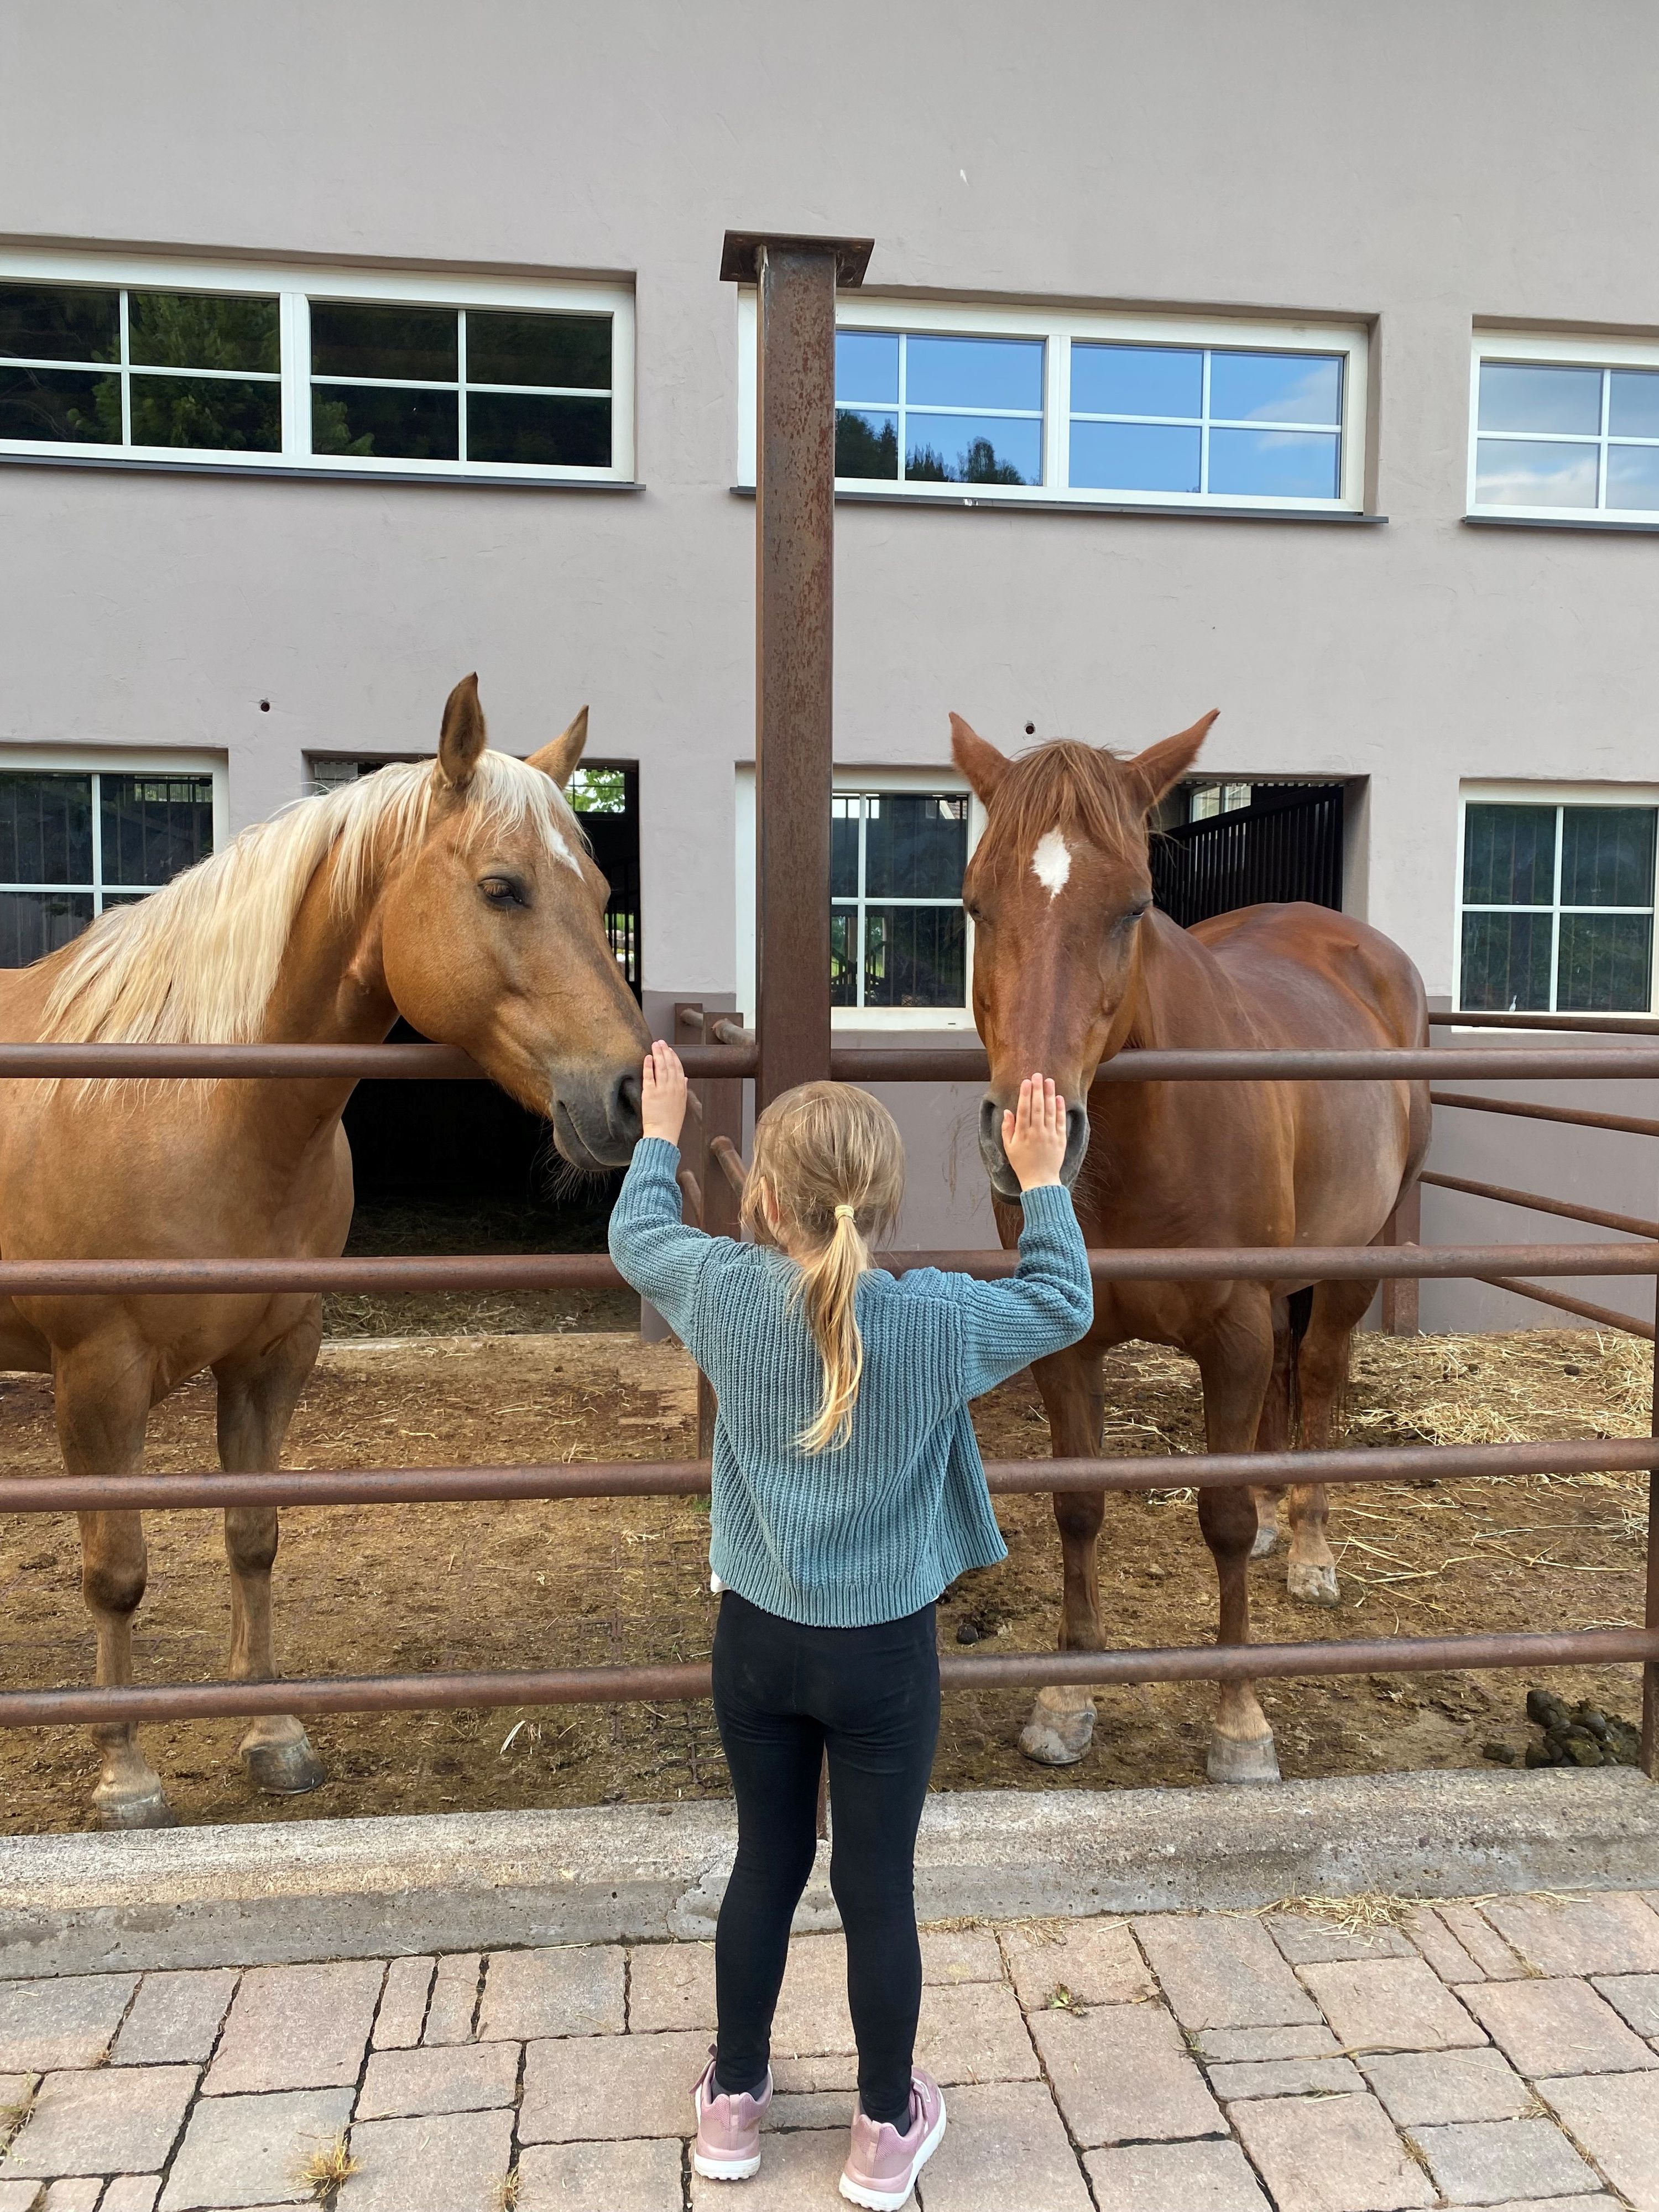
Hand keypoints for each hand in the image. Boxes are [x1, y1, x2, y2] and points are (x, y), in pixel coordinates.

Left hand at [640, 1041, 688, 1144]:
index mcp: (681, 1089)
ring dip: (658, 1054)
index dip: (674, 1057)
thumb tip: (686, 1078)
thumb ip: (684, 1089)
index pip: (679, 1068)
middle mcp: (673, 1087)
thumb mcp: (682, 1104)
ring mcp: (662, 1089)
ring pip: (661, 1067)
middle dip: (666, 1051)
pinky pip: (649, 1076)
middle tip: (661, 1042)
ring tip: (655, 1045)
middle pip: (670, 1064)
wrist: (663, 1133)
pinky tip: (647, 1057)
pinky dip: (648, 1065)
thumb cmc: (671, 1121)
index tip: (670, 1049)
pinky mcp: (650, 1093)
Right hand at [1002, 1073, 1067, 1190]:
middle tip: (1037, 1075)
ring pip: (1050, 1111)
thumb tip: (1007, 1111)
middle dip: (1037, 1089)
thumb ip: (1007, 1128)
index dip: (1025, 1094)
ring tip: (1049, 1081)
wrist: (1040, 1181)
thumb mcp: (1008, 1147)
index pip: (1024, 1110)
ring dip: (1049, 1095)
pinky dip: (1060, 1109)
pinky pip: (1060, 1121)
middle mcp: (1036, 1133)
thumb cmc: (1022, 1164)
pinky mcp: (1060, 1139)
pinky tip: (1058, 1097)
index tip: (1026, 1082)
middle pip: (1037, 1107)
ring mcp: (1050, 1136)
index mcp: (1022, 1134)